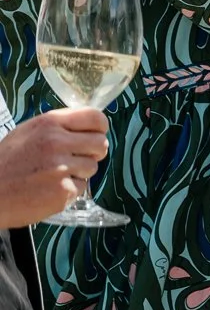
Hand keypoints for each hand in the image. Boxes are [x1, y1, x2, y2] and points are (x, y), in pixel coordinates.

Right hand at [0, 108, 110, 228]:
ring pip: (92, 167)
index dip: (100, 128)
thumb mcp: (26, 133)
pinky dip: (69, 190)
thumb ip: (57, 127)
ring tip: (54, 175)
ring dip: (79, 173)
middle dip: (93, 152)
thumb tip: (88, 126)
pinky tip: (49, 189)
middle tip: (75, 159)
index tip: (95, 135)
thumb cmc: (5, 163)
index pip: (95, 117)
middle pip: (101, 143)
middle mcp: (56, 143)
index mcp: (48, 123)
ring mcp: (60, 168)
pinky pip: (82, 187)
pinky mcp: (63, 191)